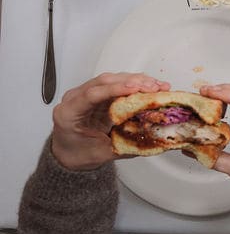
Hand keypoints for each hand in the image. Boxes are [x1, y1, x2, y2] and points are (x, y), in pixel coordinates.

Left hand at [51, 72, 169, 170]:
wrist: (69, 153)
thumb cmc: (78, 153)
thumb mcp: (102, 154)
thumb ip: (126, 146)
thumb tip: (151, 138)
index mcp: (68, 114)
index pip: (92, 95)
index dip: (115, 90)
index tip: (135, 88)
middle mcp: (74, 99)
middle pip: (104, 82)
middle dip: (132, 82)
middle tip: (154, 88)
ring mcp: (86, 93)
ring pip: (112, 79)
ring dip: (137, 80)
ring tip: (158, 86)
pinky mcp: (98, 92)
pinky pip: (116, 82)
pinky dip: (135, 83)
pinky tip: (150, 86)